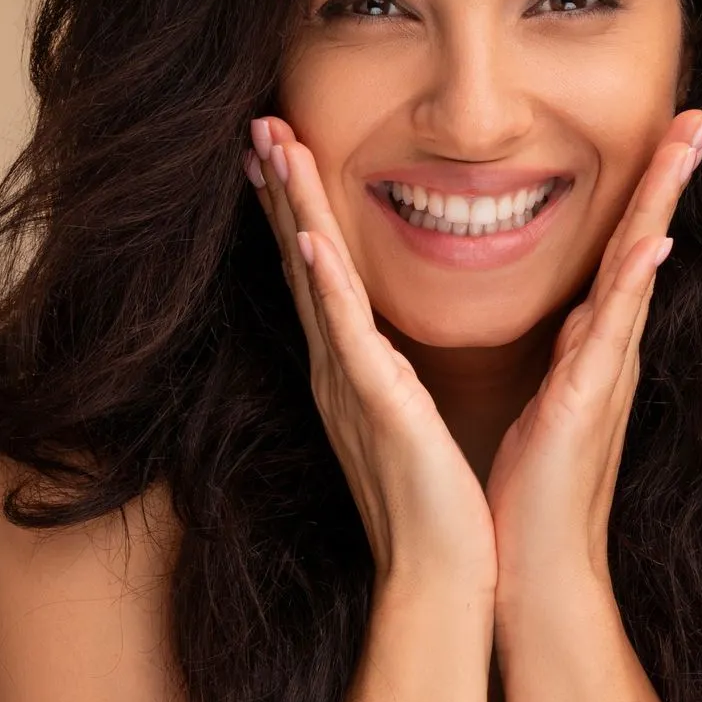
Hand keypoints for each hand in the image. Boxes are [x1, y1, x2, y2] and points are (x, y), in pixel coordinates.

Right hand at [246, 116, 496, 594]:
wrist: (442, 577)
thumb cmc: (436, 507)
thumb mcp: (413, 421)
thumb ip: (397, 378)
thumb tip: (393, 351)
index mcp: (355, 370)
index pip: (318, 274)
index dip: (297, 210)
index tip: (283, 151)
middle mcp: (339, 369)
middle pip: (301, 260)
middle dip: (280, 190)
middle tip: (258, 124)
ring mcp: (351, 383)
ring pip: (314, 278)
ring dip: (293, 209)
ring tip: (274, 146)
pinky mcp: (375, 404)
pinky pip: (344, 332)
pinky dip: (326, 282)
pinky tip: (310, 236)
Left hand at [484, 109, 701, 602]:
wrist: (532, 575)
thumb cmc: (529, 496)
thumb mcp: (547, 404)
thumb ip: (570, 356)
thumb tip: (582, 313)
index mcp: (592, 347)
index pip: (623, 250)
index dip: (647, 191)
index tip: (669, 133)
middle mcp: (609, 351)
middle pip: (646, 243)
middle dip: (670, 176)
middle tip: (698, 111)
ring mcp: (605, 374)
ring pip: (638, 269)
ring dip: (661, 203)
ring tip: (686, 141)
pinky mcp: (587, 404)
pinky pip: (613, 333)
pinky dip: (634, 285)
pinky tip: (653, 242)